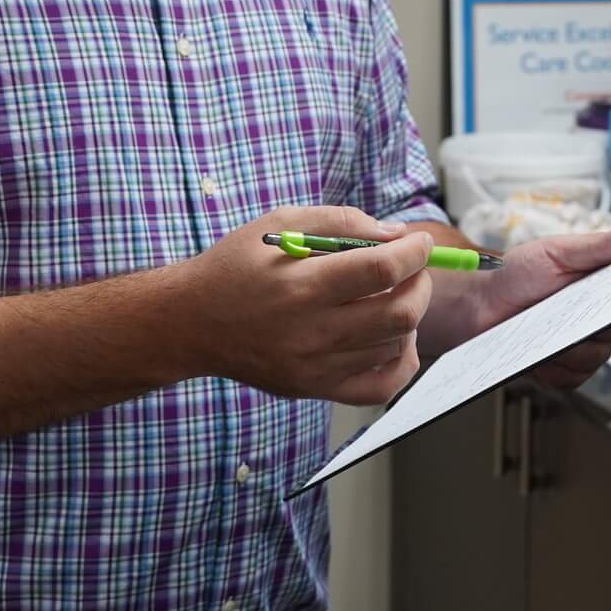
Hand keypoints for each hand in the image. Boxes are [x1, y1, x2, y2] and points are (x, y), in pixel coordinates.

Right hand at [169, 206, 433, 404]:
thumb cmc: (235, 266)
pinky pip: (380, 387)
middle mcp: (310, 332)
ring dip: (408, 316)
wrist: (189, 322)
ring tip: (392, 295)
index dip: (415, 253)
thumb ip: (341, 221)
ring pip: (394, 346)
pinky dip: (401, 362)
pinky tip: (393, 338)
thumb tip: (396, 236)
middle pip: (399, 314)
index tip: (421, 242)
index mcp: (301, 285)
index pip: (382, 271)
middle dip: (421, 284)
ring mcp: (314, 367)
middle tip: (413, 268)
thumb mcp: (278, 222)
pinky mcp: (313, 389)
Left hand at [462, 223, 610, 389]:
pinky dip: (553, 368)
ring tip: (543, 331)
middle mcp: (599, 320)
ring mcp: (583, 348)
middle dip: (589, 324)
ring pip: (593, 358)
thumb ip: (597, 245)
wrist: (483, 303)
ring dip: (568, 347)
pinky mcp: (565, 372)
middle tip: (563, 312)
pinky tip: (537, 353)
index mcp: (603, 288)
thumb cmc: (518, 273)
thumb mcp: (557, 250)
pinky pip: (571, 378)